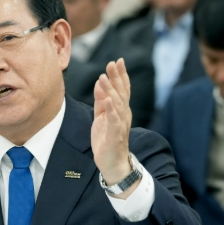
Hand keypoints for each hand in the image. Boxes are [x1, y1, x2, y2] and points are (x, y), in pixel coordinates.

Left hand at [92, 59, 136, 196]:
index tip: (117, 61)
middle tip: (112, 63)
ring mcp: (120, 124)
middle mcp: (123, 114)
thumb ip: (101, 100)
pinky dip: (111, 109)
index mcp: (120, 110)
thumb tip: (100, 82)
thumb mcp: (101, 116)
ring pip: (117, 104)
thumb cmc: (107, 139)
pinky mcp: (114, 134)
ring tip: (104, 78)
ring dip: (111, 90)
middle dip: (117, 78)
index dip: (120, 75)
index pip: (122, 89)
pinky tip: (107, 100)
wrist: (112, 163)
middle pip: (121, 93)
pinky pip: (113, 120)